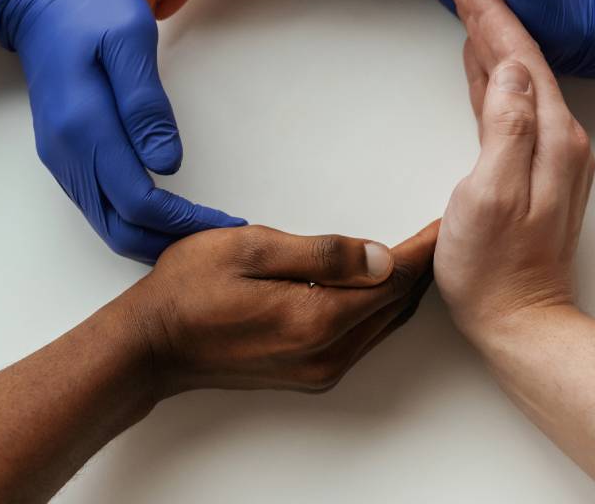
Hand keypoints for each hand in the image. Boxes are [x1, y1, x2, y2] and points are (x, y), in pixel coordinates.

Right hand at [0, 0, 243, 261]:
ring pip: (106, 222)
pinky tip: (165, 211)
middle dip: (169, 241)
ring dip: (151, 235)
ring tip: (200, 229)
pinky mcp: (65, 154)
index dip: (183, 222)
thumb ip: (146, 104)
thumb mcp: (129, 39)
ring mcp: (63, 158)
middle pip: (119, 227)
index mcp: (86, 128)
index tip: (224, 225)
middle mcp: (68, 154)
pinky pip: (99, 204)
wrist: (37, 1)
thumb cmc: (89, 10)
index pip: (138, 202)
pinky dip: (133, 219)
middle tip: (219, 238)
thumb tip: (166, 164)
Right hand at [124, 221, 437, 394]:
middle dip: (418, 266)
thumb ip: (321, 252)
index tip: (443, 221)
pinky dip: (377, 307)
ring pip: (382, 323)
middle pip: (394, 305)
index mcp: (316, 319)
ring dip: (400, 288)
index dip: (421, 247)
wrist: (151, 346)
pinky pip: (362, 336)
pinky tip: (375, 284)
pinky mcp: (309, 373)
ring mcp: (319, 369)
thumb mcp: (251, 250)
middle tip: (437, 230)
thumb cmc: (189, 290)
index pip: (391, 279)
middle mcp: (326, 354)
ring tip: (416, 250)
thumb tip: (379, 255)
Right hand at [434, 0, 594, 341]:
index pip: (520, 59)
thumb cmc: (494, 267)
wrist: (520, 320)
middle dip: (492, 17)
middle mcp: (561, 139)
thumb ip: (506, 128)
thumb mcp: (492, 194)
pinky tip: (478, 65)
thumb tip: (510, 71)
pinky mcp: (534, 169)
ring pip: (518, 80)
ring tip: (468, 7)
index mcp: (553, 138)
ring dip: (492, 42)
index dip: (492, 16)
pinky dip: (492, 77)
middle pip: (523, 62)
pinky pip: (512, 106)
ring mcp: (551, 155)